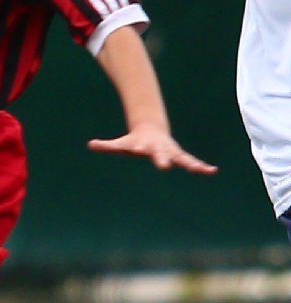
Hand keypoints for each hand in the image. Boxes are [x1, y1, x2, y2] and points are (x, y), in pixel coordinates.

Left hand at [87, 125, 215, 174]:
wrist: (152, 131)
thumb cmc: (134, 142)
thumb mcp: (120, 144)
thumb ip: (106, 145)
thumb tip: (90, 144)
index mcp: (144, 145)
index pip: (139, 147)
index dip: (137, 148)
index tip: (137, 149)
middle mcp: (159, 148)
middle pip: (161, 154)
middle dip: (162, 159)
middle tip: (164, 166)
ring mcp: (171, 152)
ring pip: (182, 158)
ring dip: (191, 164)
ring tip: (201, 170)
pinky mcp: (179, 156)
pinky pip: (191, 162)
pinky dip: (201, 166)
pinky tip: (212, 171)